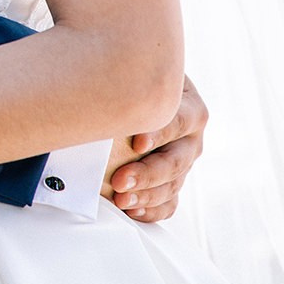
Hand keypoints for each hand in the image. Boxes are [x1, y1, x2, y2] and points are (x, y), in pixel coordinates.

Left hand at [103, 76, 206, 222]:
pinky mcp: (173, 180)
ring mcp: (183, 160)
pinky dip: (151, 210)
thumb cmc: (128, 78)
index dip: (160, 133)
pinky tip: (131, 211)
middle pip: (176, 160)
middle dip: (147, 173)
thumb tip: (94, 89)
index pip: (179, 119)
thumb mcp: (130, 73)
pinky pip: (169, 203)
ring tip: (120, 199)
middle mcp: (190, 134)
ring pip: (172, 185)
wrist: (134, 90)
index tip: (137, 143)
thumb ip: (119, 81)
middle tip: (119, 181)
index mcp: (186, 103)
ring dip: (146, 196)